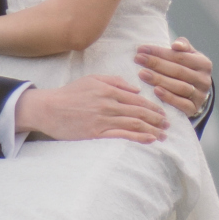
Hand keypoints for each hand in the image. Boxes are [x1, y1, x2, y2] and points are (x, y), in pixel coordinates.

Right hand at [16, 77, 167, 143]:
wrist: (50, 108)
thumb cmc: (71, 93)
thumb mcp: (92, 79)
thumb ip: (114, 81)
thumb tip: (135, 89)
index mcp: (108, 90)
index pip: (136, 99)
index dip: (152, 106)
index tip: (163, 112)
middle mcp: (108, 104)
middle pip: (138, 112)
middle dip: (156, 119)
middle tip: (168, 125)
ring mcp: (103, 119)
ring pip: (133, 124)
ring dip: (151, 129)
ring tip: (163, 135)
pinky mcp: (97, 133)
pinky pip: (122, 135)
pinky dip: (138, 137)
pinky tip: (149, 140)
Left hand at [135, 38, 212, 118]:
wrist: (196, 93)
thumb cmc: (187, 69)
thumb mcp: (189, 55)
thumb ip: (183, 46)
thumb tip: (176, 45)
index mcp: (204, 63)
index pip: (179, 56)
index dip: (159, 52)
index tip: (141, 49)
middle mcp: (204, 80)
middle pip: (178, 71)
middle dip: (156, 64)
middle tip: (138, 59)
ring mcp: (200, 96)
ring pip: (179, 87)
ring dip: (159, 80)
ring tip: (142, 74)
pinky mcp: (194, 109)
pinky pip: (181, 104)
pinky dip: (168, 97)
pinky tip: (155, 90)